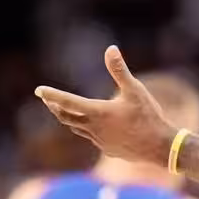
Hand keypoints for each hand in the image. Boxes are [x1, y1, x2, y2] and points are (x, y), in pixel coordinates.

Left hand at [35, 45, 176, 165]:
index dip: (52, 94)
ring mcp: (100, 141)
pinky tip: (95, 126)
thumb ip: (119, 70)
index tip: (38, 90)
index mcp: (98, 112)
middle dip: (55, 107)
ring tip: (66, 111)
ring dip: (69, 118)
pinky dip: (87, 129)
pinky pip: (92, 138)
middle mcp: (94, 128)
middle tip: (48, 99)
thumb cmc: (148, 116)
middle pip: (66, 117)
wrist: (160, 147)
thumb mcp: (135, 89)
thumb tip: (111, 49)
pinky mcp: (108, 149)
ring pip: (77, 129)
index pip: (67, 102)